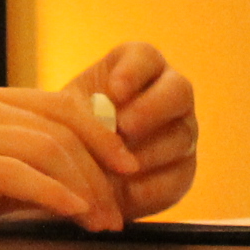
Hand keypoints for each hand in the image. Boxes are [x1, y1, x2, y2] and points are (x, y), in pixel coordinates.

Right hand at [0, 82, 128, 249]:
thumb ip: (27, 168)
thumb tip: (85, 177)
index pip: (59, 107)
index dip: (101, 138)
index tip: (128, 173)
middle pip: (59, 127)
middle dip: (100, 171)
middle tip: (118, 214)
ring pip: (45, 149)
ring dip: (85, 190)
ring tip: (102, 224)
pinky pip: (18, 174)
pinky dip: (55, 195)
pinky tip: (75, 216)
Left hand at [65, 40, 197, 217]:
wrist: (77, 168)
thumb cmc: (70, 127)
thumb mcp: (68, 113)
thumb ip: (82, 111)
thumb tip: (98, 121)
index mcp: (138, 69)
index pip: (146, 57)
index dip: (133, 71)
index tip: (113, 90)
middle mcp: (168, 96)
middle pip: (178, 91)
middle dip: (151, 109)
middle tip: (123, 126)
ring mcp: (181, 133)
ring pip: (180, 137)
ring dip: (147, 152)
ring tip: (115, 165)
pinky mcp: (182, 171)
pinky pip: (177, 176)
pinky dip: (149, 185)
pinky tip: (123, 192)